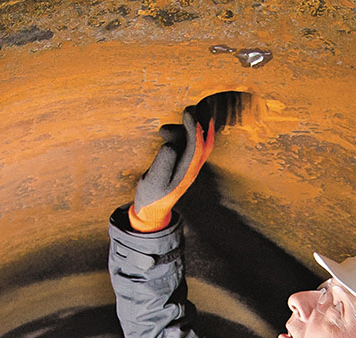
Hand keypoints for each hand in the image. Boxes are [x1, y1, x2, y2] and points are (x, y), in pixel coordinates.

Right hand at [128, 108, 213, 232]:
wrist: (152, 210)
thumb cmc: (151, 195)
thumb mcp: (152, 181)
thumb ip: (162, 165)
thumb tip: (170, 146)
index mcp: (186, 173)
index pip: (196, 147)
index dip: (194, 129)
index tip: (187, 113)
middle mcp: (192, 168)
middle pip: (204, 142)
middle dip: (200, 124)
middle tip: (190, 108)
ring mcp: (190, 166)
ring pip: (195, 142)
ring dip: (184, 130)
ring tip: (162, 129)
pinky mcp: (184, 163)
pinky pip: (189, 145)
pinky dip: (180, 135)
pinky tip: (164, 132)